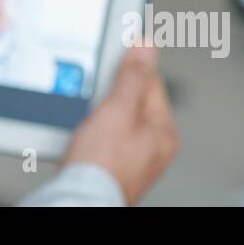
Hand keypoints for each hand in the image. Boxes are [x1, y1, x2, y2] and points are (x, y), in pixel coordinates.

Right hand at [62, 43, 178, 204]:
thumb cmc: (102, 165)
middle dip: (110, 94)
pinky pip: (104, 135)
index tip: (113, 55)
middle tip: (96, 100)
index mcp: (164, 132)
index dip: (128, 68)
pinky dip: (92, 131)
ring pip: (115, 118)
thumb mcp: (118, 109)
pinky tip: (83, 136)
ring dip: (98, 112)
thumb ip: (132, 76)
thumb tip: (145, 47)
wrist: (80, 198)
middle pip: (132, 100)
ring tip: (87, 122)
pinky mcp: (112, 164)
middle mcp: (153, 147)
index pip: (151, 82)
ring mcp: (133, 157)